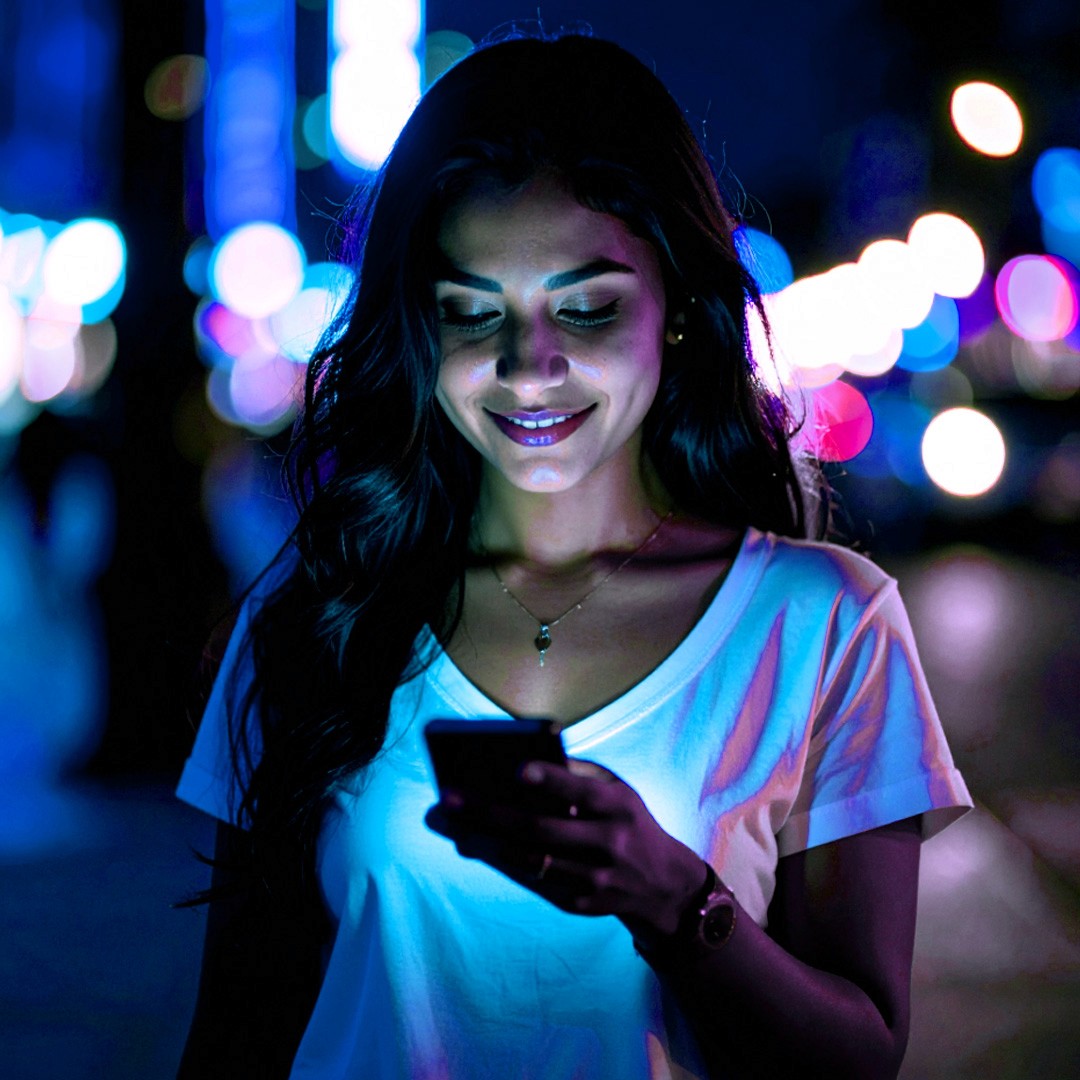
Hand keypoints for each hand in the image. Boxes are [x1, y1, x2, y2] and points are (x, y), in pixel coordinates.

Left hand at [425, 758, 708, 938]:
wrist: (663, 885)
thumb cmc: (627, 822)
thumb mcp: (619, 791)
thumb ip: (579, 776)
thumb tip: (523, 765)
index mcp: (620, 807)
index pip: (583, 792)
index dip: (552, 781)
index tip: (518, 770)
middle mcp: (609, 845)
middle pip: (542, 830)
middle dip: (490, 815)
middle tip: (448, 799)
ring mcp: (594, 881)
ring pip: (530, 862)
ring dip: (483, 843)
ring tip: (447, 825)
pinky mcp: (580, 905)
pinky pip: (532, 882)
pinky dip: (500, 863)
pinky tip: (470, 845)